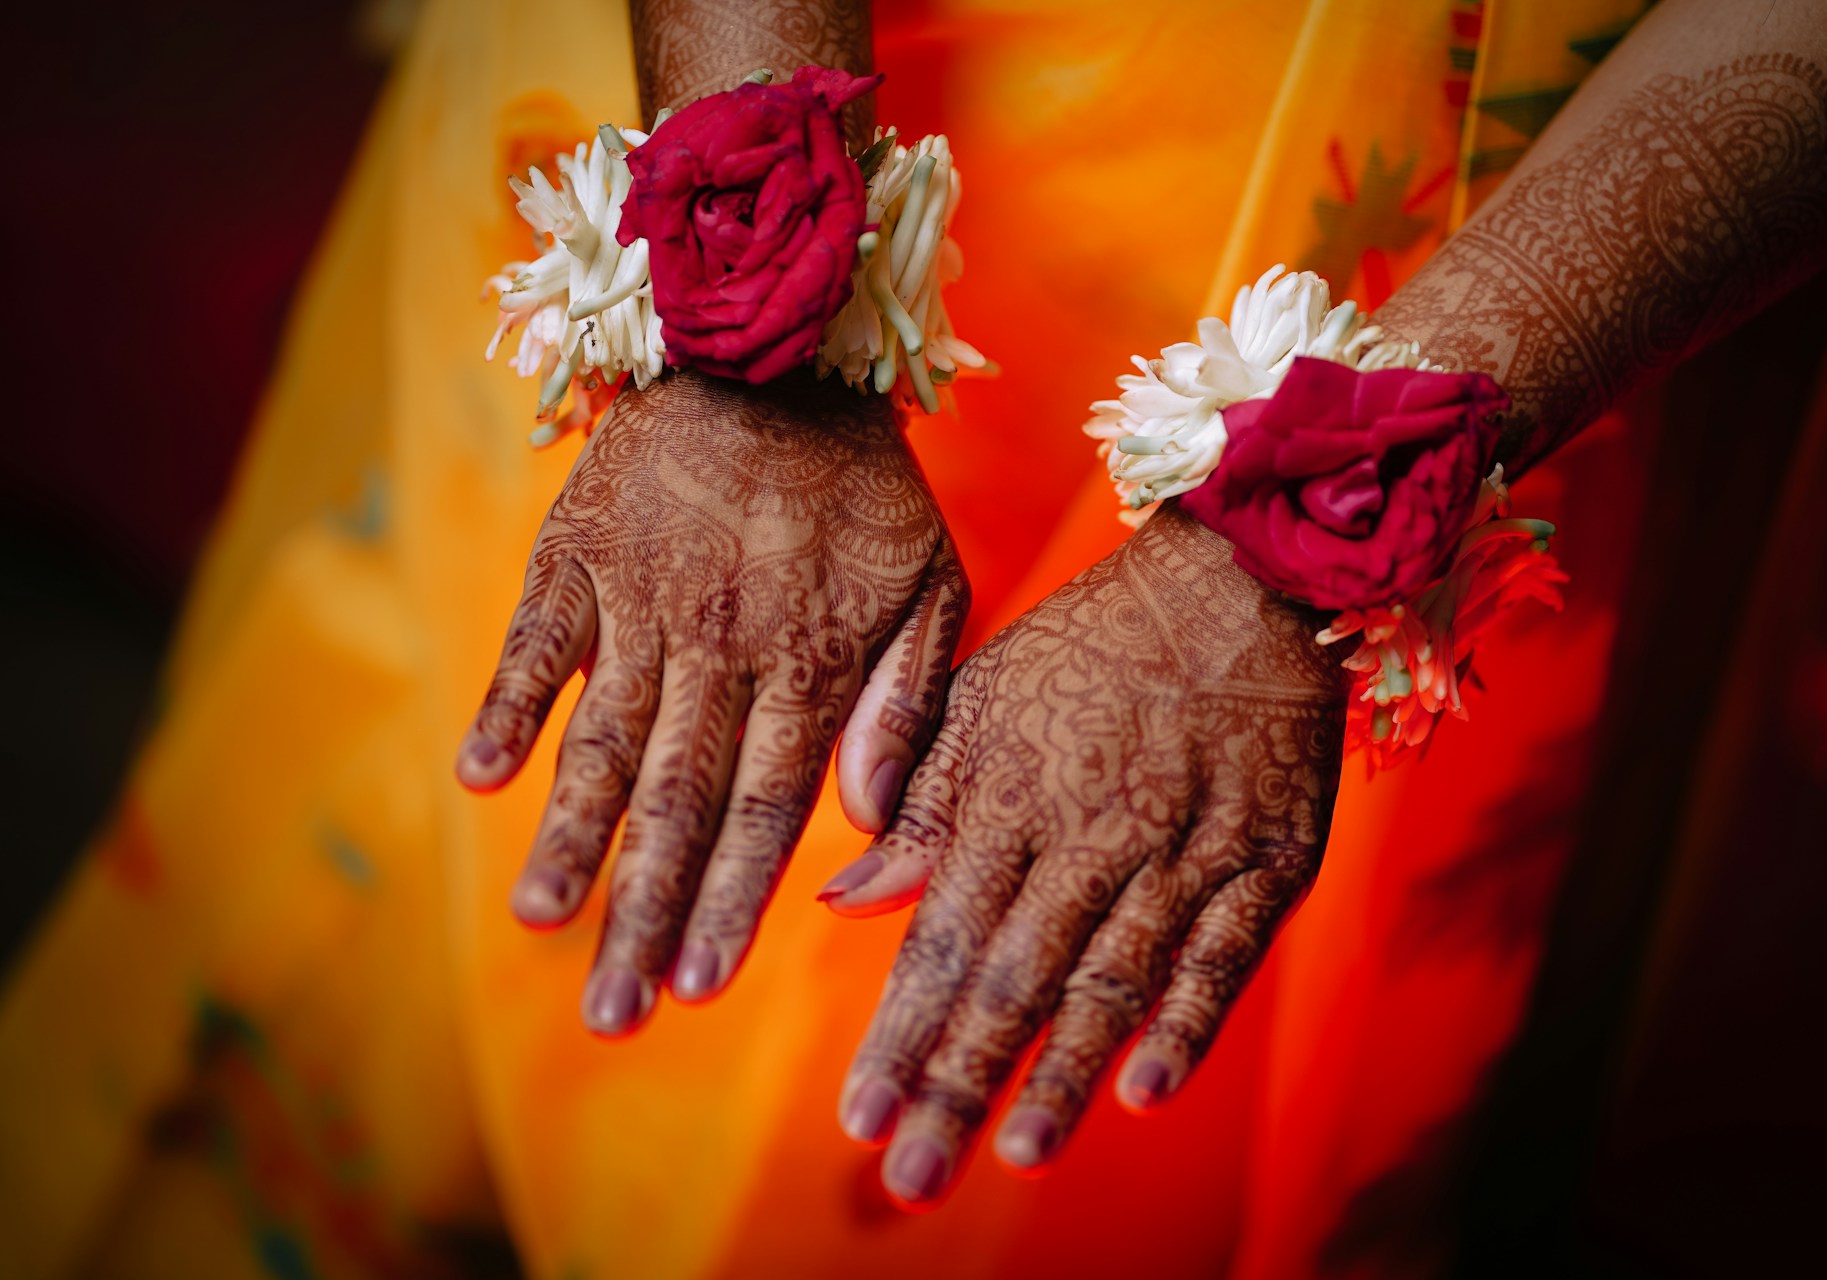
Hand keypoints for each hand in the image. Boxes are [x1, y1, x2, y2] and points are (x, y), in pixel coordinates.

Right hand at [455, 373, 966, 1034]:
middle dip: (644, 913)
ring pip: (603, 739)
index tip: (702, 987)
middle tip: (612, 1012)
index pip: (765, 809)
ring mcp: (641, 598)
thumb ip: (907, 705)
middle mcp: (719, 645)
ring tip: (539, 921)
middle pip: (677, 802)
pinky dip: (507, 703)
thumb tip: (865, 823)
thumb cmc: (863, 485)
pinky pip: (535, 637)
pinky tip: (478, 778)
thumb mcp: (931, 585)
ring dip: (570, 836)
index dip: (731, 901)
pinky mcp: (577, 551)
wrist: (774, 348)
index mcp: (807, 661)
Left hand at [823, 505, 1344, 1204]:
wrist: (1239, 584)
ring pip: (1112, 978)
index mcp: (1011, 793)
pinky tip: (1147, 1093)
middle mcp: (1092, 831)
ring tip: (1016, 1154)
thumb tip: (841, 901)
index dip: (901, 1031)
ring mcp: (1186, 849)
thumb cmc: (1093, 646)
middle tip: (911, 1178)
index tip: (859, 1117)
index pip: (942, 937)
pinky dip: (1187, 1023)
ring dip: (1063, 1074)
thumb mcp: (982, 699)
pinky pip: (1226, 954)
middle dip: (959, 1082)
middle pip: (1016, 976)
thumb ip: (917, 804)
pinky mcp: (1269, 861)